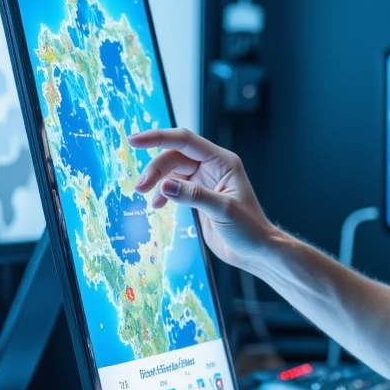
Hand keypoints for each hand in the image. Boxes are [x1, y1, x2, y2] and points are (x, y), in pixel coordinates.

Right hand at [128, 128, 273, 268]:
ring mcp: (203, 181)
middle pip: (174, 156)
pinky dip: (162, 193)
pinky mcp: (197, 196)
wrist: (255, 251)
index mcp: (222, 161)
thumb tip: (164, 185)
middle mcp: (211, 167)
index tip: (134, 140)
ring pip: (171, 171)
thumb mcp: (223, 210)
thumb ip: (193, 196)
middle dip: (155, 168)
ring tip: (143, 195)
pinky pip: (173, 187)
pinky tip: (157, 205)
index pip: (185, 141)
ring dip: (156, 181)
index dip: (158, 138)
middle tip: (140, 187)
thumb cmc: (249, 229)